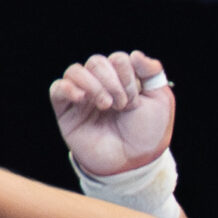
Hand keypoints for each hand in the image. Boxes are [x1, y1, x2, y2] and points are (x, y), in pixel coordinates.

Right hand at [50, 50, 173, 176]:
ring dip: (93, 84)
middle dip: (112, 80)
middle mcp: (101, 85)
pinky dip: (67, 88)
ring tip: (106, 105)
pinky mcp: (67, 112)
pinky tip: (81, 98)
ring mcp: (83, 97)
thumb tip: (135, 54)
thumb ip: (152, 72)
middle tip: (122, 104)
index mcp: (122, 79)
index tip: (135, 99)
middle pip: (96, 61)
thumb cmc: (147, 134)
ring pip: (76, 71)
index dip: (127, 75)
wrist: (133, 163)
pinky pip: (57, 89)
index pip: (117, 59)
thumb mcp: (161, 101)